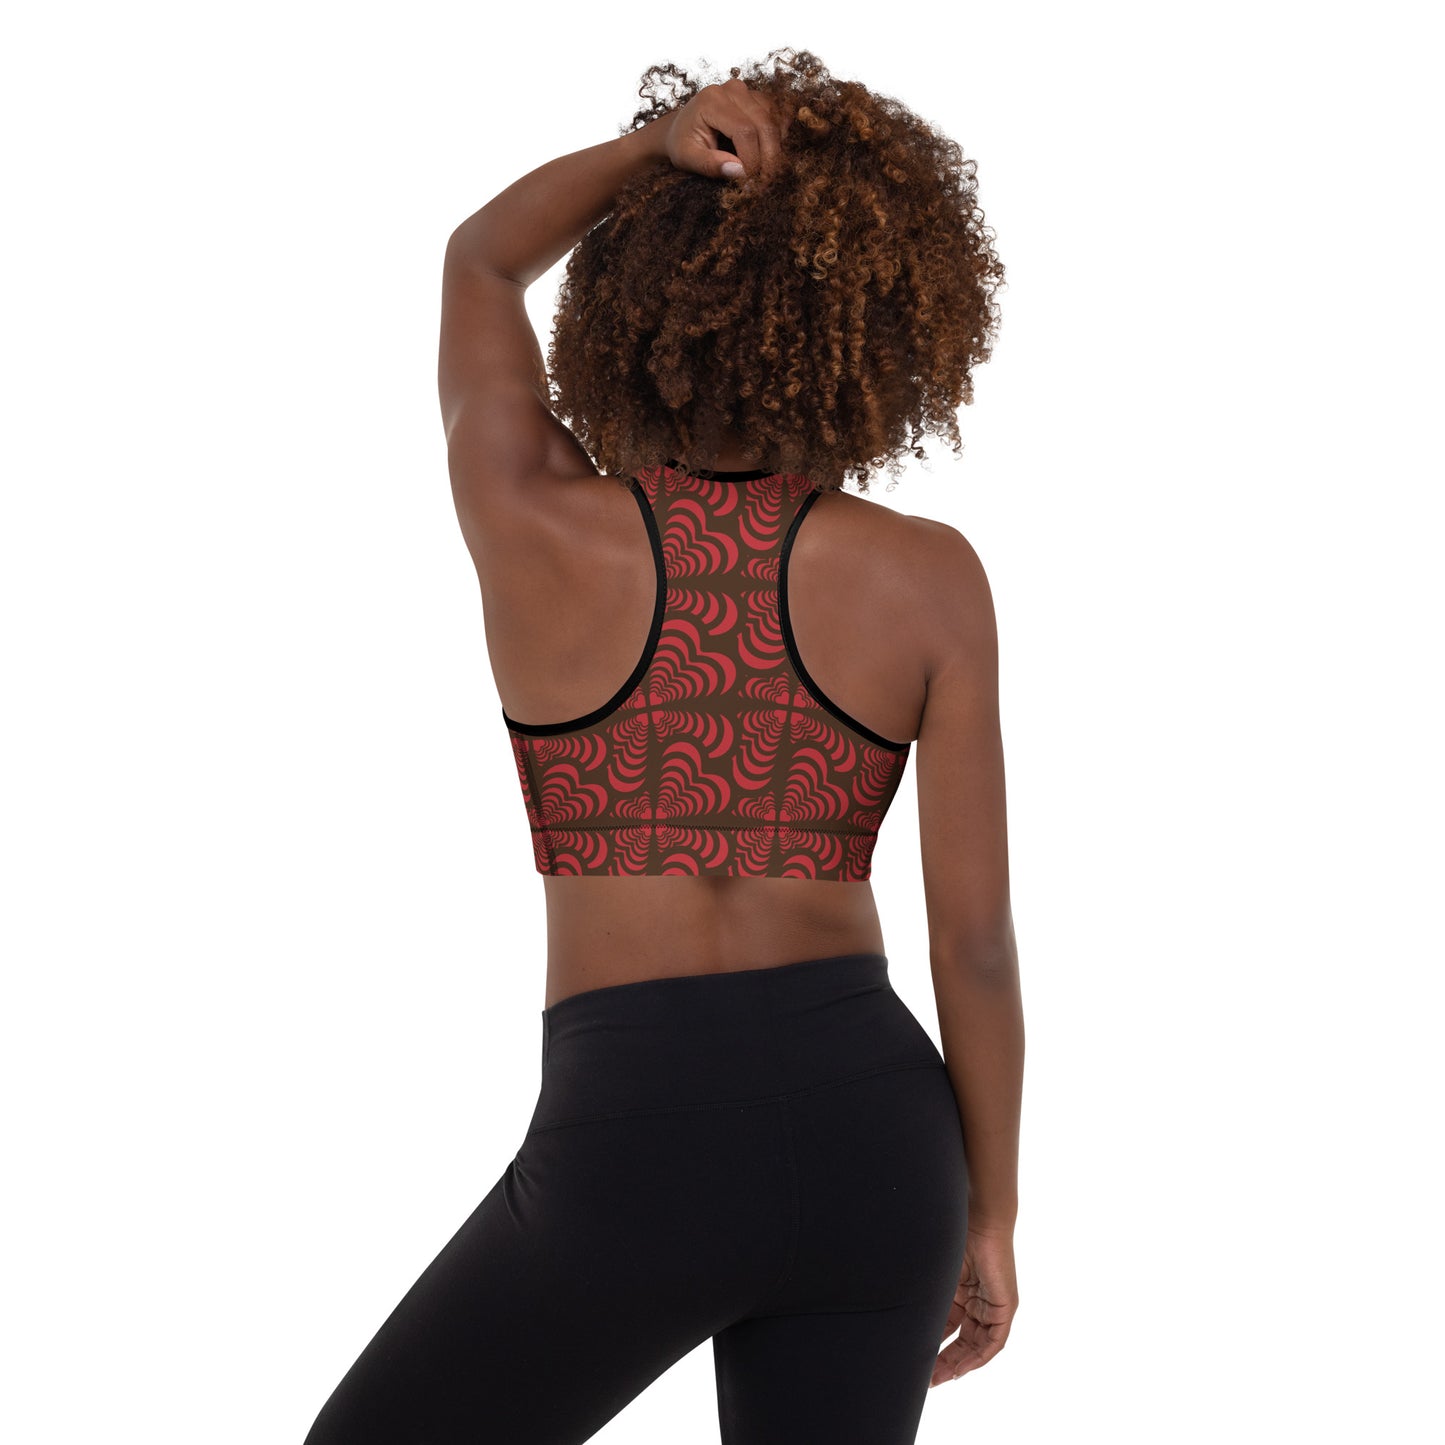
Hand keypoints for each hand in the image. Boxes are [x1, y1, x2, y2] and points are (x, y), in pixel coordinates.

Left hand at [664, 77, 787, 183]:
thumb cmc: (682, 144)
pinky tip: (766, 154)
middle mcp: (733, 89)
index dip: (752, 160)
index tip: (750, 184)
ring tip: (764, 172)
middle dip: (769, 159)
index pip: (744, 131)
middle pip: (765, 124)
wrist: (680, 129)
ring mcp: (748, 91)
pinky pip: (779, 117)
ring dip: (776, 150)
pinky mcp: (758, 98)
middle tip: (764, 185)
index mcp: (712, 100)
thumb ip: (710, 165)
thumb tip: (739, 173)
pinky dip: (779, 139)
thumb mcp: (687, 159)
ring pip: (776, 121)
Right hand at [930, 1225, 1018, 1385]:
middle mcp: (977, 1302)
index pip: (949, 1328)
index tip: (921, 1365)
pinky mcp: (1005, 1307)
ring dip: (961, 1363)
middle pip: (963, 1341)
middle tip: (928, 1379)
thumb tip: (900, 1315)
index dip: (936, 1348)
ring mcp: (992, 1306)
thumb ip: (926, 1298)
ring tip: (941, 1377)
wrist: (977, 1221)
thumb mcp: (936, 1277)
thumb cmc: (953, 1238)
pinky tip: (964, 1367)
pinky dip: (980, 1356)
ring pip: (977, 1345)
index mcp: (960, 1292)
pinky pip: (994, 1341)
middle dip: (946, 1362)